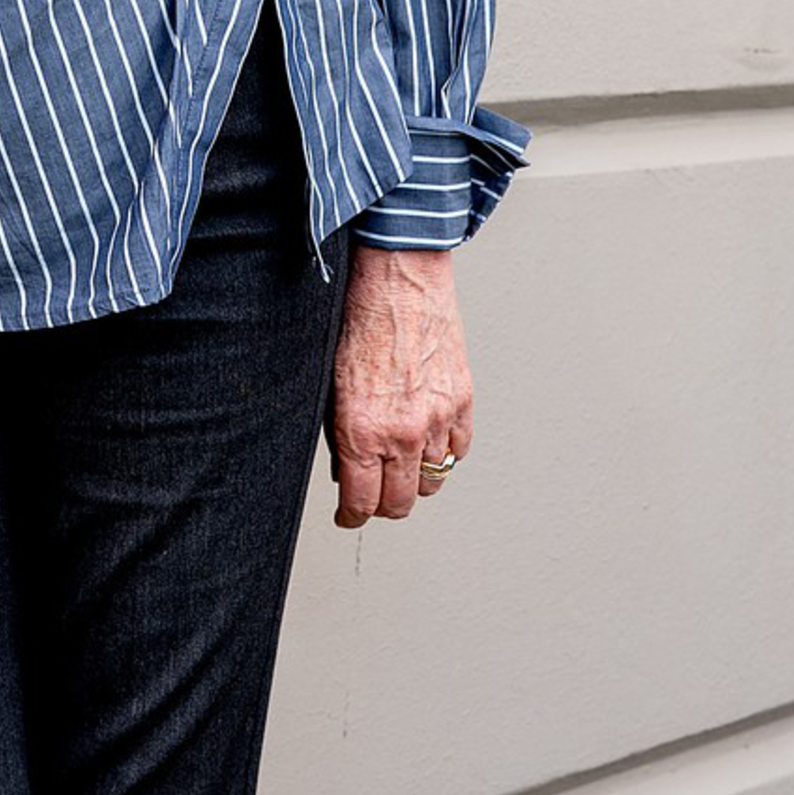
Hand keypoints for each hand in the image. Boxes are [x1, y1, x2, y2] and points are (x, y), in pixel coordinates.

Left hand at [328, 245, 473, 528]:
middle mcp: (403, 433)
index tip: (349, 515)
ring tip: (401, 464)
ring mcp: (437, 419)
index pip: (363, 503)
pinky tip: (428, 440)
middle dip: (383, 505)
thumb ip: (342, 432)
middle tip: (374, 497)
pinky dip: (444, 452)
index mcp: (363, 431)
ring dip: (416, 478)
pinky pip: (459, 449)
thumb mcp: (331, 384)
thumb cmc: (359, 318)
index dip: (352, 516)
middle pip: (401, 502)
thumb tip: (347, 465)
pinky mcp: (462, 402)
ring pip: (433, 480)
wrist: (398, 278)